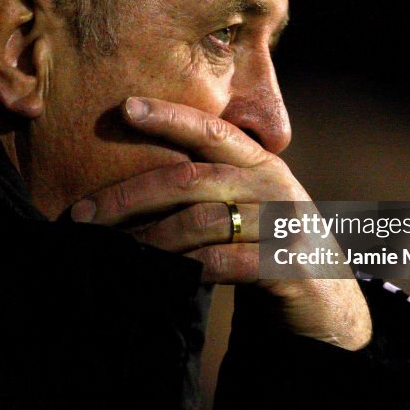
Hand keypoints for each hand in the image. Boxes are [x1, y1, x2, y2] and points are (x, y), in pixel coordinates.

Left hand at [70, 96, 371, 349]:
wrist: (327, 303)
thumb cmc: (267, 247)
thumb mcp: (247, 206)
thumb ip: (207, 188)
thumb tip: (126, 189)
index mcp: (259, 163)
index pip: (210, 130)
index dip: (169, 116)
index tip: (125, 107)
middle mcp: (272, 186)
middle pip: (190, 179)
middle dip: (129, 195)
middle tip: (82, 213)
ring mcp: (283, 225)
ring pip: (200, 222)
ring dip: (148, 239)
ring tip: (110, 252)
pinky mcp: (286, 266)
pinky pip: (222, 263)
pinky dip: (183, 269)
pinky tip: (154, 277)